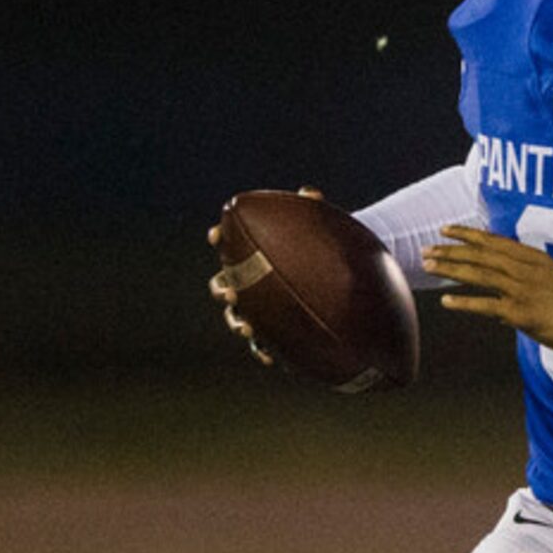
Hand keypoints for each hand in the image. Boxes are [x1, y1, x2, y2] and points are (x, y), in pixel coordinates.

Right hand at [207, 187, 323, 365]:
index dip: (218, 237)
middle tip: (230, 292)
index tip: (216, 234)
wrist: (337, 278)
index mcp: (253, 253)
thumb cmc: (321, 248)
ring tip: (246, 327)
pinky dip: (265, 352)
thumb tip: (310, 193)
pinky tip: (273, 359)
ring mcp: (259, 308)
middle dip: (223, 288)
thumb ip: (312, 210)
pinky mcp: (275, 332)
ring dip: (238, 323)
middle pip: (223, 285)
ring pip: (238, 318)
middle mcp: (249, 281)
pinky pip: (264, 346)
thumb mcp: (319, 228)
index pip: (227, 242)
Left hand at [423, 224, 552, 355]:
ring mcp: (522, 290)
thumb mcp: (551, 277)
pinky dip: (464, 302)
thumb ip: (526, 274)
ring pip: (479, 274)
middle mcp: (525, 269)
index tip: (445, 230)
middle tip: (427, 250)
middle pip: (481, 254)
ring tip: (428, 267)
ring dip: (450, 269)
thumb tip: (500, 285)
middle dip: (451, 251)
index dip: (467, 234)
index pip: (493, 241)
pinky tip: (446, 301)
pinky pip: (486, 305)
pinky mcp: (521, 313)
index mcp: (532, 257)